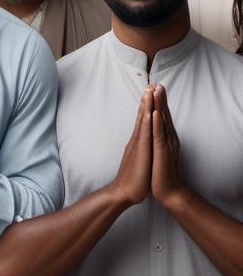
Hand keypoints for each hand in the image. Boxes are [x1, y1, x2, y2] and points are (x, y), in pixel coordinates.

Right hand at [109, 87, 153, 208]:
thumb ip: (140, 148)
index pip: (144, 120)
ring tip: (149, 91)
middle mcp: (137, 139)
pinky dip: (147, 122)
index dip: (147, 106)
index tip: (151, 92)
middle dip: (147, 100)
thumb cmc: (133, 178)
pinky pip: (144, 133)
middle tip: (151, 84)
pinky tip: (149, 112)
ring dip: (147, 105)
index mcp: (138, 141)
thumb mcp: (139, 159)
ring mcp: (138, 144)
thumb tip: (142, 143)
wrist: (124, 191)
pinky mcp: (140, 151)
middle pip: (143, 115)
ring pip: (143, 121)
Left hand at [151, 86, 185, 208]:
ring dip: (159, 106)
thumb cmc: (160, 173)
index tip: (154, 89)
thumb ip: (156, 142)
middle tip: (157, 84)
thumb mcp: (156, 153)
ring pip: (161, 121)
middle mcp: (166, 139)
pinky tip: (156, 113)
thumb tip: (153, 134)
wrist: (168, 191)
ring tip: (156, 92)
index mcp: (163, 138)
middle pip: (163, 115)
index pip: (160, 117)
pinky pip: (159, 135)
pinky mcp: (162, 152)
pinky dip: (157, 123)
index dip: (157, 103)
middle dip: (159, 100)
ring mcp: (165, 144)